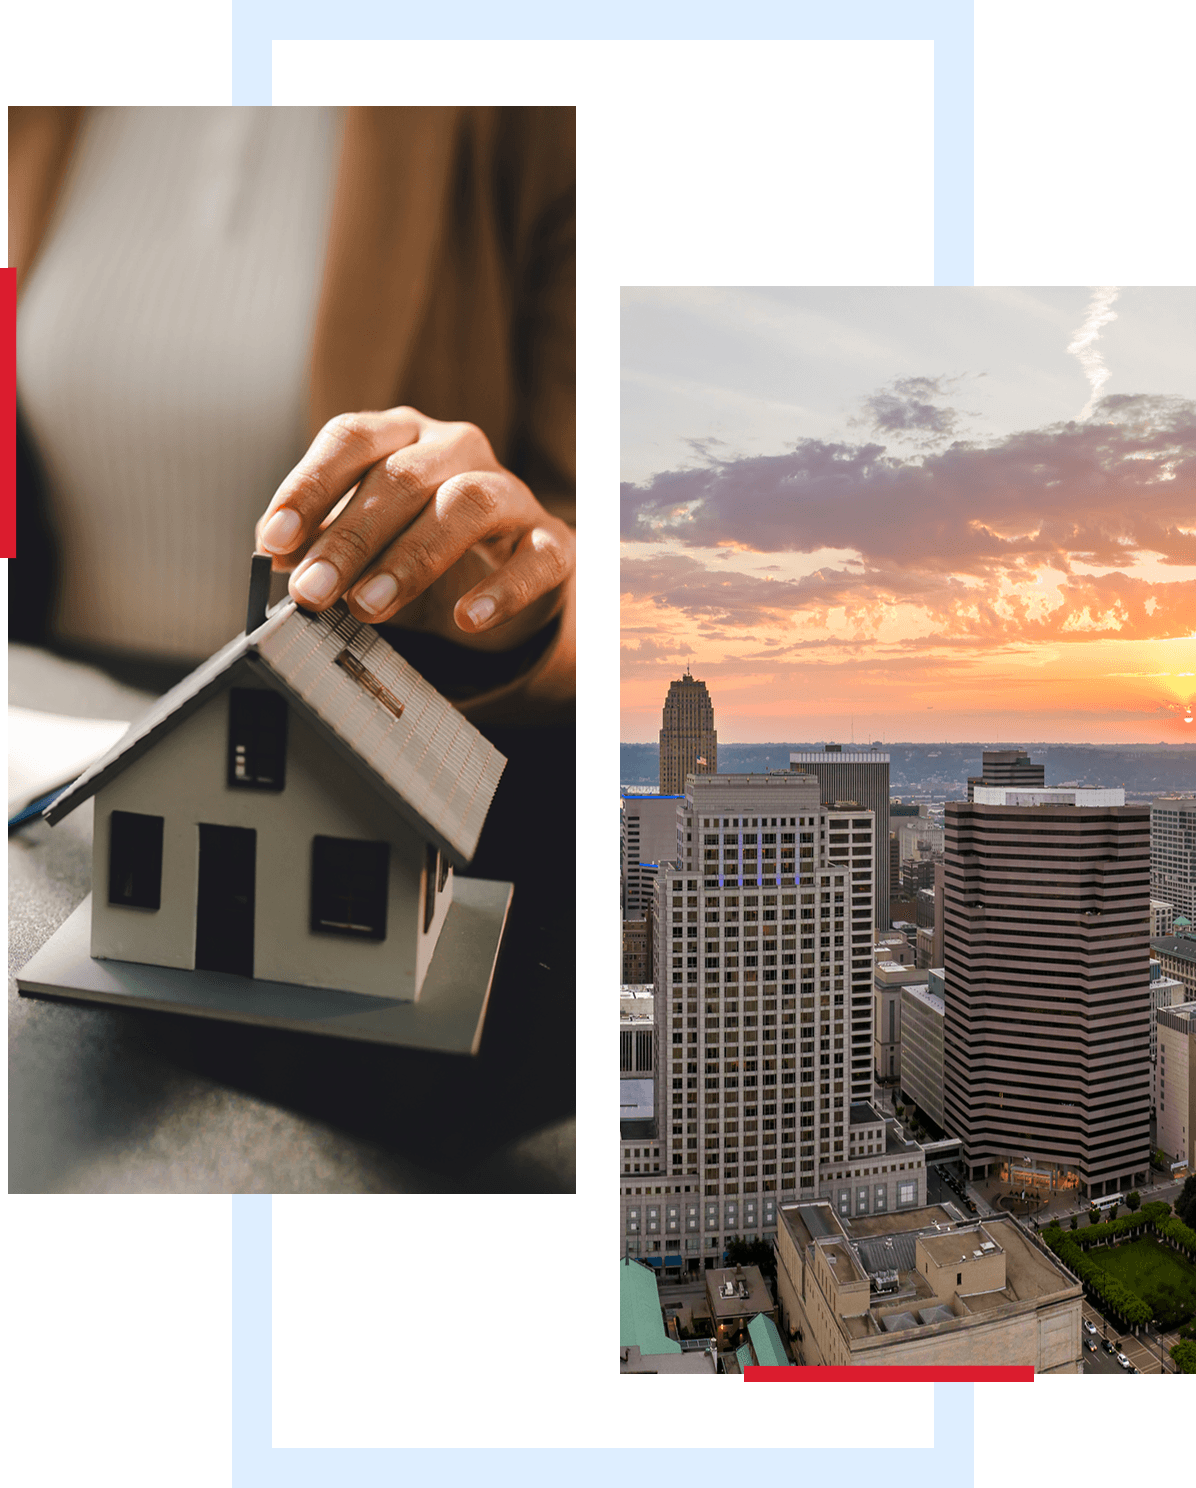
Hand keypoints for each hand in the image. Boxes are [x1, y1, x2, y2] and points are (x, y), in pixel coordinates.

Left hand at [255, 407, 573, 650]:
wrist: (507, 573)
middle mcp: (456, 448)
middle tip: (313, 593)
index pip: (351, 439)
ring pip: (468, 503)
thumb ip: (323, 543)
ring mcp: (509, 492)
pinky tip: (466, 619)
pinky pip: (534, 559)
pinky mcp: (550, 541)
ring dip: (413, 557)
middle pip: (401, 477)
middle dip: (350, 538)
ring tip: (370, 606)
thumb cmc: (420, 546)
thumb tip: (278, 558)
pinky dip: (501, 590)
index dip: (309, 487)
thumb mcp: (365, 542)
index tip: (274, 542)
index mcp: (403, 436)